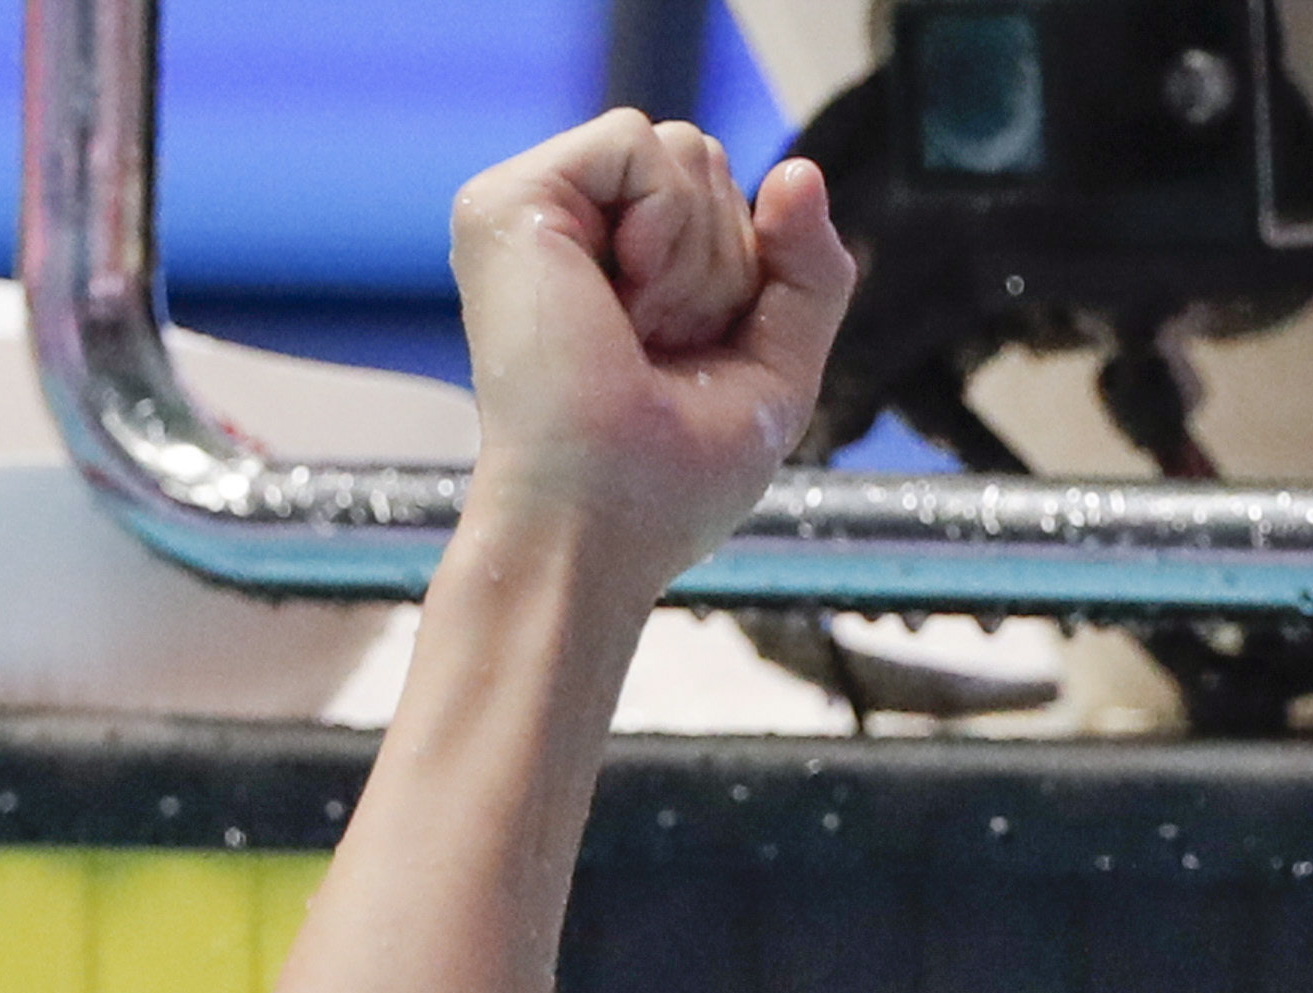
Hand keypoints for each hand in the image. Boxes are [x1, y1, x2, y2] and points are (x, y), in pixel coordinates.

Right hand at [447, 113, 856, 600]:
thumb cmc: (669, 483)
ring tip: (635, 334)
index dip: (747, 276)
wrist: (592, 530)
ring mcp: (532, 211)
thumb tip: (800, 171)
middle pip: (706, 162)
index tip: (693, 357)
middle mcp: (567, 231)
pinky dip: (663, 229)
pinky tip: (621, 304)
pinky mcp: (508, 200)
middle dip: (724, 265)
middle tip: (659, 349)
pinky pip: (639, 142)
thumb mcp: (774, 368)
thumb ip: (805, 272)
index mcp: (616, 268)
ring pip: (683, 149)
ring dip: (698, 262)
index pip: (722, 200)